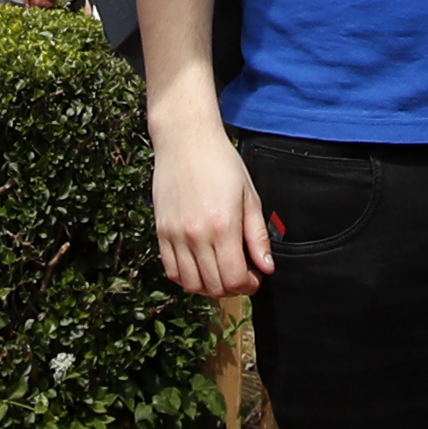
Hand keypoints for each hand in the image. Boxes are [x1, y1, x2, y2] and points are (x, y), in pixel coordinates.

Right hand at [151, 120, 270, 297]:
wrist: (186, 140)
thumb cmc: (220, 162)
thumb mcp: (249, 196)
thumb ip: (258, 235)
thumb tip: (266, 266)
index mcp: (223, 227)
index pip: (235, 279)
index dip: (249, 286)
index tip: (255, 277)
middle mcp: (197, 235)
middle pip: (214, 286)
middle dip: (232, 288)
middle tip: (241, 275)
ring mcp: (176, 235)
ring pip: (191, 284)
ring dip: (209, 287)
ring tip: (220, 272)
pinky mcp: (161, 232)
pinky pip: (171, 270)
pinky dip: (186, 277)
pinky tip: (199, 266)